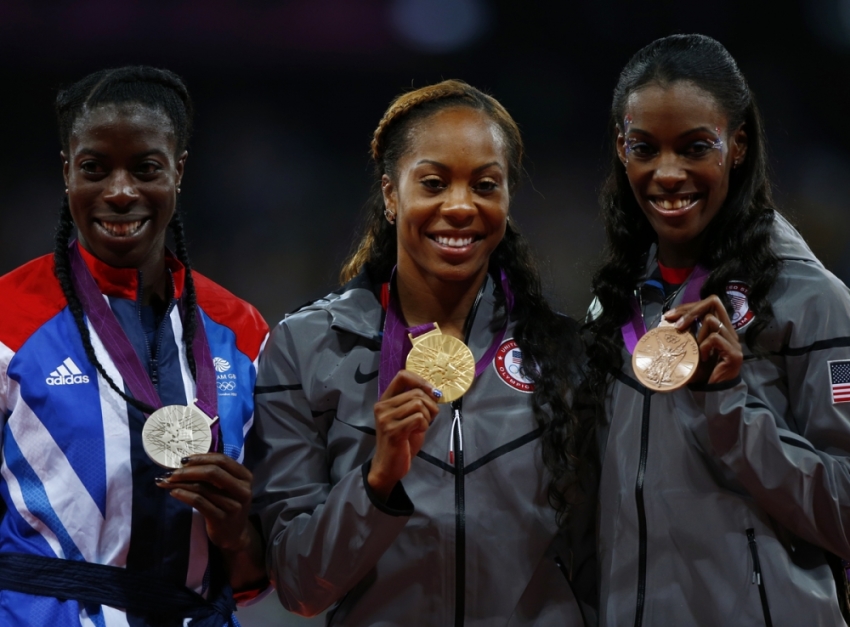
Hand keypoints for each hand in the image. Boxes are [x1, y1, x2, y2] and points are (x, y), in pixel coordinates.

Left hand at [155, 453, 252, 551]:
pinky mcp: (221, 518)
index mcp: (245, 477)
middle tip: (171, 472)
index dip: (201, 458)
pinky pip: (199, 502)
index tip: (183, 460)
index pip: (222, 460)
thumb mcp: (227, 487)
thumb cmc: (227, 505)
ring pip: (203, 488)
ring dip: (181, 483)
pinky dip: (184, 495)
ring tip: (167, 482)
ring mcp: (233, 505)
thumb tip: (186, 462)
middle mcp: (242, 490)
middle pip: (213, 472)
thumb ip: (215, 474)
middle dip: (189, 470)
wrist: (234, 534)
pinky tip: (174, 493)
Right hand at [368, 370, 440, 499]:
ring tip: (422, 426)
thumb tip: (435, 391)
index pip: (402, 376)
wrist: (389, 467)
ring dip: (428, 416)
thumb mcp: (408, 417)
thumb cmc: (402, 442)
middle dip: (430, 405)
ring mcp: (385, 418)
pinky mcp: (393, 430)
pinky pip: (419, 418)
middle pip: (416, 392)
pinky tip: (418, 432)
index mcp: (385, 400)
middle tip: (429, 418)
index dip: (421, 381)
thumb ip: (417, 403)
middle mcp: (382, 407)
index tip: (432, 392)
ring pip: (419, 404)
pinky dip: (425, 425)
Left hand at [664, 295, 742, 384]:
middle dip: (690, 311)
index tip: (669, 316)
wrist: (714, 393)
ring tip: (696, 350)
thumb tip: (663, 321)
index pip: (709, 303)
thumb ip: (685, 334)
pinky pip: (714, 339)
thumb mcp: (689, 348)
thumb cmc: (701, 372)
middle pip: (713, 302)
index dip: (688, 306)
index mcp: (720, 327)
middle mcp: (729, 331)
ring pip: (711, 320)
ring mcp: (733, 341)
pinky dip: (704, 347)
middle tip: (676, 326)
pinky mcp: (734, 354)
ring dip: (698, 334)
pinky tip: (703, 359)